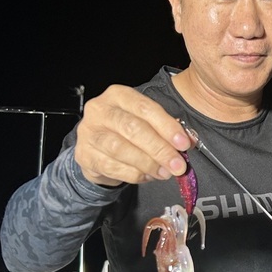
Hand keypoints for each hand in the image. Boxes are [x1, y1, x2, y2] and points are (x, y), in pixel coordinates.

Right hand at [73, 85, 192, 186]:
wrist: (96, 147)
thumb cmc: (125, 130)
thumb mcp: (145, 121)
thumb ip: (165, 129)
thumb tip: (187, 142)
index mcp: (118, 95)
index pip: (145, 108)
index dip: (167, 126)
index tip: (183, 143)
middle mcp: (100, 110)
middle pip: (132, 128)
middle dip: (159, 148)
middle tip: (177, 165)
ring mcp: (88, 133)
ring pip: (121, 149)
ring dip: (148, 164)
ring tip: (165, 173)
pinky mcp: (84, 155)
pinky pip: (112, 167)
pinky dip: (134, 174)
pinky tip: (147, 176)